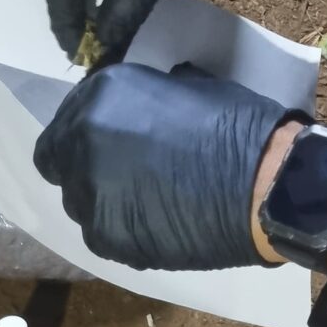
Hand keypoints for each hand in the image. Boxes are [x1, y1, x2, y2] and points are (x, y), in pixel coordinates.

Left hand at [34, 62, 299, 270]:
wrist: (268, 184)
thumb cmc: (238, 125)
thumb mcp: (187, 87)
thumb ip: (146, 99)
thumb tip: (142, 109)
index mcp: (101, 97)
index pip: (66, 117)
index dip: (86, 130)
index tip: (110, 137)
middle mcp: (83, 144)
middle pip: (59, 161)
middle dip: (85, 163)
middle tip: (123, 170)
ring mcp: (92, 196)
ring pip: (79, 201)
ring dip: (103, 197)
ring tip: (147, 198)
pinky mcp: (109, 239)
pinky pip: (102, 232)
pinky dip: (124, 226)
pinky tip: (158, 220)